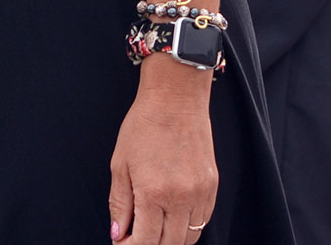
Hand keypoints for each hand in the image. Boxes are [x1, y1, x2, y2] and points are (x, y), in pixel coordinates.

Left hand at [108, 61, 216, 243]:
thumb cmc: (143, 126)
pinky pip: (203, 220)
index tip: (122, 243)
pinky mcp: (212, 186)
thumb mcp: (120, 164)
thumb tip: (118, 234)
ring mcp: (200, 193)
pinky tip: (171, 217)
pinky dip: (187, 227)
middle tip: (135, 237)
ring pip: (189, 237)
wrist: (176, 99)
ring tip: (153, 228)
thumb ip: (119, 203)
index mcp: (154, 192)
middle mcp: (181, 197)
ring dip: (170, 240)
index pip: (146, 241)